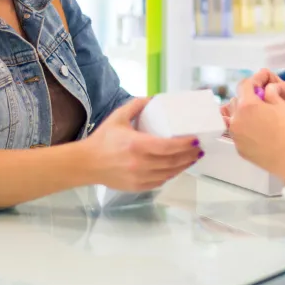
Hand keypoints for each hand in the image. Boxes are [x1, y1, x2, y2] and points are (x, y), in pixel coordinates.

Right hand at [82, 98, 201, 191]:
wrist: (86, 163)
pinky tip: (176, 169)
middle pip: (173, 161)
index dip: (185, 144)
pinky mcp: (137, 187)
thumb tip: (152, 98)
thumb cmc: (102, 140)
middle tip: (198, 149)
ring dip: (183, 166)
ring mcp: (139, 177)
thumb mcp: (118, 117)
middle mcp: (140, 163)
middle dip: (189, 156)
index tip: (195, 140)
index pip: (168, 147)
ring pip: (169, 174)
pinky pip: (159, 182)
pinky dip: (170, 175)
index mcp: (137, 145)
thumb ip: (135, 105)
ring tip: (192, 158)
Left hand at [229, 79, 284, 179]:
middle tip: (263, 100)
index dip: (254, 80)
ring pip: (235, 118)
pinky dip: (245, 129)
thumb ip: (270, 93)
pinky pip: (239, 133)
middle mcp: (236, 121)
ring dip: (244, 113)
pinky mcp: (239, 150)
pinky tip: (258, 132)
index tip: (263, 81)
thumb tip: (265, 89)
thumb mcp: (283, 105)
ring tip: (259, 116)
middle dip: (248, 97)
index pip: (244, 85)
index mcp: (247, 106)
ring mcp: (236, 137)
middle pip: (236, 102)